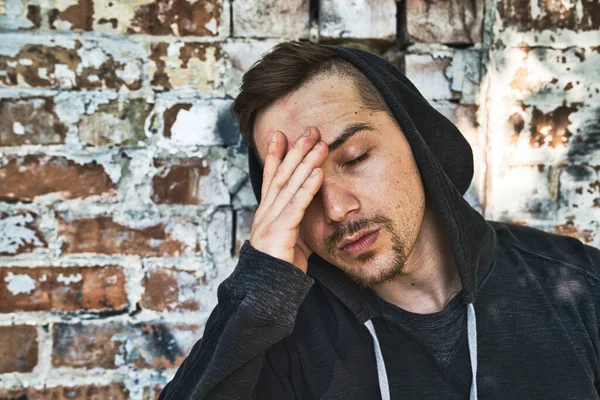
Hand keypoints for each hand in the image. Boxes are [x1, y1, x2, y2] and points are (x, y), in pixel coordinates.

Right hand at [249, 127, 328, 272]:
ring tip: (319, 144)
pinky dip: (307, 188)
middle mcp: (266, 213)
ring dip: (305, 162)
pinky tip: (317, 173)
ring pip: (289, 185)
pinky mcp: (279, 232)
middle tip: (308, 130)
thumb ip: (297, 224)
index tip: (280, 135)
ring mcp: (270, 221)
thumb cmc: (279, 269)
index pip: (271, 179)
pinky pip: (296, 206)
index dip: (275, 155)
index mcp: (267, 214)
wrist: (266, 293)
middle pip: (281, 175)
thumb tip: (310, 212)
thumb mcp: (291, 241)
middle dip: (294, 151)